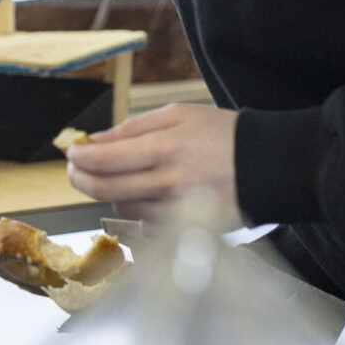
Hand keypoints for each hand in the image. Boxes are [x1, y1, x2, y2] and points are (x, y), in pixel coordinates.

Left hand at [64, 104, 242, 228]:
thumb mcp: (179, 115)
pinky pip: (144, 226)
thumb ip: (133, 128)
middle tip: (75, 170)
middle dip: (79, 179)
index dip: (78, 158)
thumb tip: (95, 140)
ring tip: (117, 179)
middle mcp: (168, 182)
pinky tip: (141, 197)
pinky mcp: (187, 229)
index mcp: (164, 148)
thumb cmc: (225, 136)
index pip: (101, 160)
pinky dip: (135, 212)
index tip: (72, 154)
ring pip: (121, 208)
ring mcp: (177, 210)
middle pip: (103, 188)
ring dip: (109, 194)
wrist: (272, 166)